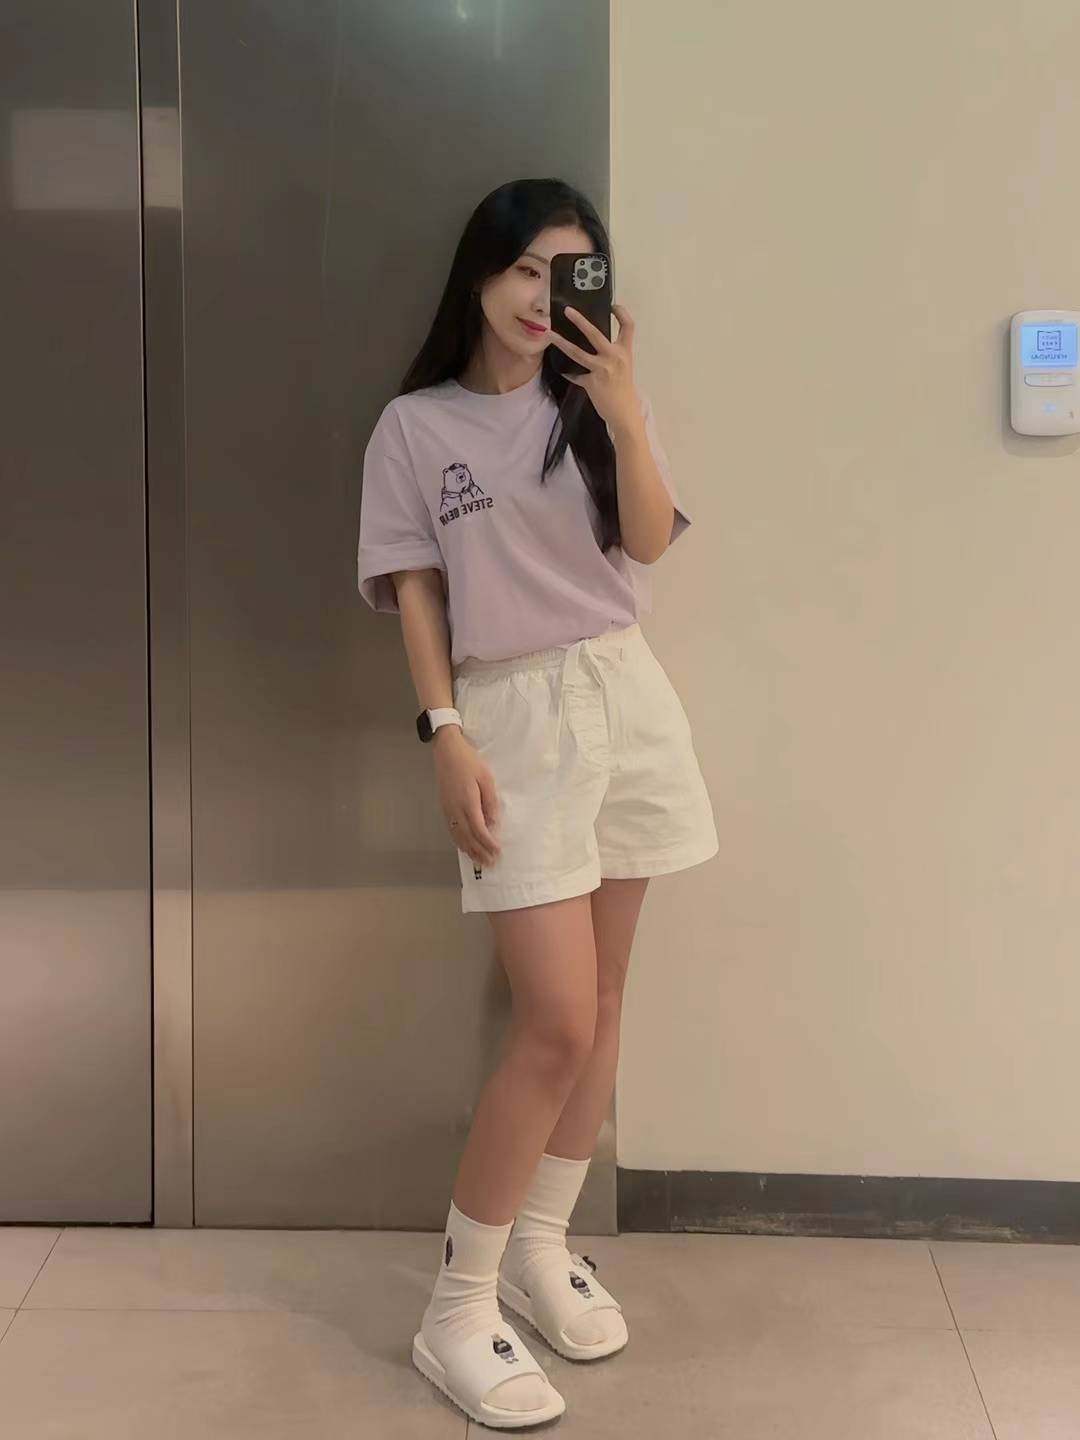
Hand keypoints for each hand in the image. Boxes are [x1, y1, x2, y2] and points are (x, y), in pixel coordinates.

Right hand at [433, 729, 501, 866]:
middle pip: (468, 837)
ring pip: (458, 836)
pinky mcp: (445, 808)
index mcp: (467, 802)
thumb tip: (493, 822)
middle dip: (480, 852)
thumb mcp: (486, 778)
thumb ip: (490, 801)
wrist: (447, 752)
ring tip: (479, 862)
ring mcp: (448, 810)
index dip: (488, 843)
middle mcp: (456, 810)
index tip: (498, 852)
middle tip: (490, 864)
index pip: (479, 830)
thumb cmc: (469, 762)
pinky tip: (465, 848)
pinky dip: (459, 842)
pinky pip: (452, 831)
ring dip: (470, 851)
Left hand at [547, 303, 641, 433]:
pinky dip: (570, 373)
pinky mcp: (591, 382)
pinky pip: (575, 375)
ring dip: (561, 342)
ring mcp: (601, 370)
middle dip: (579, 321)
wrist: (624, 412)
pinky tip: (565, 372)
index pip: (628, 326)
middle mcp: (614, 357)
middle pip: (595, 334)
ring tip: (549, 334)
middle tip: (567, 311)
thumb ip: (612, 354)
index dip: (622, 313)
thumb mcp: (624, 367)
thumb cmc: (623, 389)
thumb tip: (594, 342)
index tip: (613, 306)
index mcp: (625, 352)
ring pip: (576, 352)